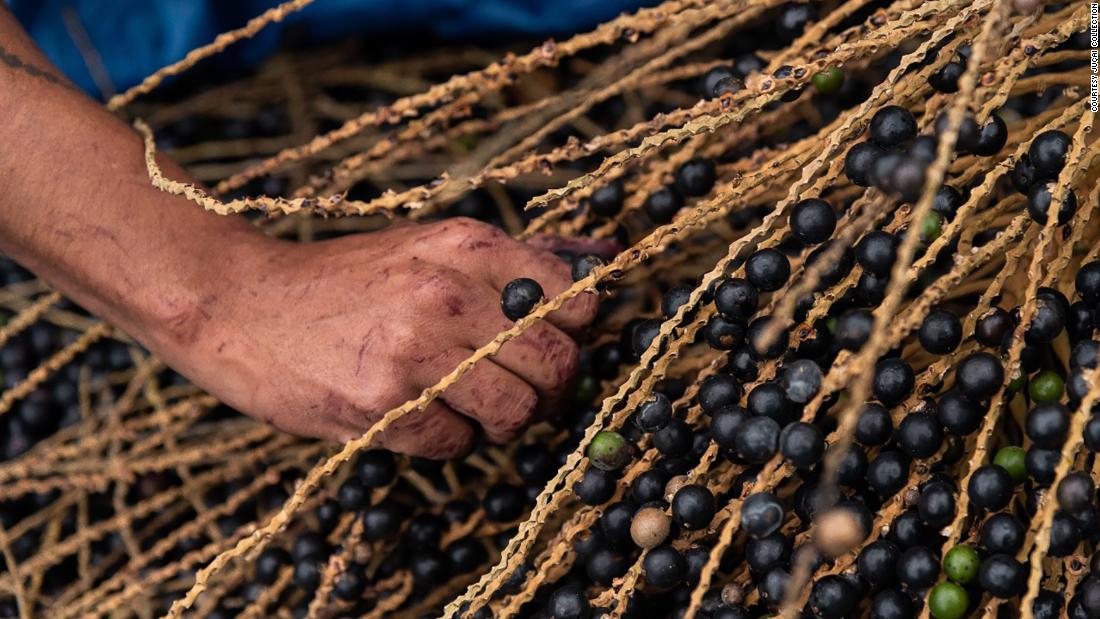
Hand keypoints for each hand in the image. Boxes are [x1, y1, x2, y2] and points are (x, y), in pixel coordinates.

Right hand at [157, 218, 598, 457]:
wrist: (240, 304)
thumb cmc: (345, 282)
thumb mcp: (428, 250)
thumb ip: (510, 267)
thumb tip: (603, 273)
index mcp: (469, 247)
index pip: (577, 302)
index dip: (574, 336)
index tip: (549, 347)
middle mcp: (450, 293)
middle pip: (558, 366)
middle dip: (547, 391)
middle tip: (517, 391)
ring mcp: (416, 351)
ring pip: (518, 412)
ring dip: (500, 421)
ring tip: (464, 405)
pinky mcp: (384, 406)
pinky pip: (458, 444)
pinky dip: (447, 439)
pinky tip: (414, 414)